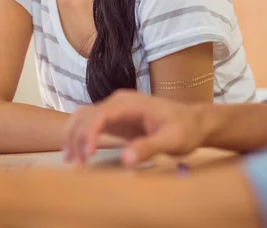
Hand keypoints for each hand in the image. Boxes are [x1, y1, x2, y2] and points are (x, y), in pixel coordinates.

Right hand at [63, 90, 208, 165]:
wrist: (194, 120)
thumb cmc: (185, 129)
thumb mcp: (172, 140)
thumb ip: (149, 146)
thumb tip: (125, 159)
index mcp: (131, 103)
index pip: (101, 114)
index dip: (89, 133)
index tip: (87, 155)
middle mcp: (119, 102)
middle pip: (87, 115)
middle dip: (78, 138)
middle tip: (79, 165)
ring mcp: (115, 109)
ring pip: (83, 116)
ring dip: (73, 135)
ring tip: (71, 160)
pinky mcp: (115, 118)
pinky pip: (90, 122)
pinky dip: (79, 135)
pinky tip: (75, 152)